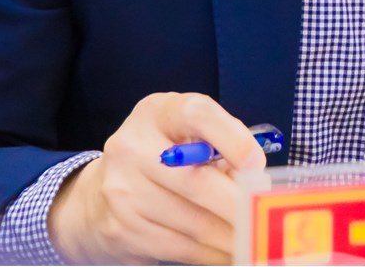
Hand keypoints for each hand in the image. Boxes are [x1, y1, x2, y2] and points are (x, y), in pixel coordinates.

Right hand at [49, 91, 266, 264]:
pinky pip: (179, 247)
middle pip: (196, 180)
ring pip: (192, 222)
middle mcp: (132, 147)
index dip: (232, 138)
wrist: (98, 197)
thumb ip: (222, 144)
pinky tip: (230, 253)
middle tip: (266, 216)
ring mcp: (122, 191)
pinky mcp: (122, 230)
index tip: (257, 163)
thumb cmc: (163, 158)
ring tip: (256, 238)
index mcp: (157, 112)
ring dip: (231, 236)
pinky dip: (212, 254)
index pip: (196, 114)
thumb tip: (258, 179)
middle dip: (239, 204)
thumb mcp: (186, 133)